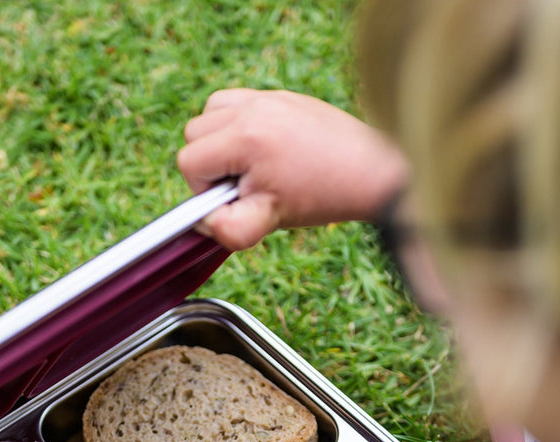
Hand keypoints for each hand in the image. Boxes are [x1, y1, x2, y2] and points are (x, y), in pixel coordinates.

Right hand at [177, 88, 408, 249]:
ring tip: (252, 164)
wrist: (370, 171)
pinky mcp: (279, 95)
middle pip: (194, 133)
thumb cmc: (323, 196)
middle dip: (210, 164)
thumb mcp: (270, 219)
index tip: (236, 199)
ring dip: (219, 140)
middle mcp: (253, 108)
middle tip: (247, 183)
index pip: (189, 161)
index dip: (204, 190)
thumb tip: (203, 221)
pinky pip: (235, 101)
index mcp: (246, 138)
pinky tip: (262, 146)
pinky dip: (236, 122)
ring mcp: (266, 96)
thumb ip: (229, 228)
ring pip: (209, 113)